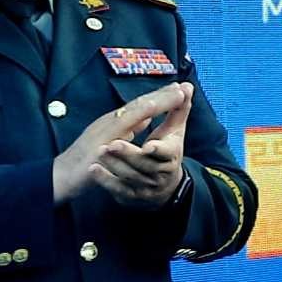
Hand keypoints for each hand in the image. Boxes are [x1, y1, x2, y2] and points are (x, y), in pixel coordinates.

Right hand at [52, 82, 190, 204]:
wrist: (60, 176)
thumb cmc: (87, 157)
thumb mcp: (111, 140)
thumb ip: (129, 127)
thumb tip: (146, 117)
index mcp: (114, 121)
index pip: (141, 105)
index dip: (160, 96)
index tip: (180, 88)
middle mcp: (109, 122)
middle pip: (139, 104)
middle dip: (162, 95)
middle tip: (182, 87)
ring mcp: (103, 133)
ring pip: (131, 113)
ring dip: (153, 103)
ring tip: (172, 96)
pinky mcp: (98, 147)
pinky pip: (117, 132)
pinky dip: (131, 122)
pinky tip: (145, 117)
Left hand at [90, 82, 192, 208]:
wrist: (162, 186)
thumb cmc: (167, 152)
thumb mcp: (175, 132)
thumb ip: (178, 109)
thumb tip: (187, 86)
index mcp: (172, 155)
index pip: (167, 152)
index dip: (158, 149)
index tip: (147, 146)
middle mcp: (160, 173)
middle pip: (144, 164)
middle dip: (128, 154)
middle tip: (112, 144)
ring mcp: (145, 186)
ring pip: (130, 176)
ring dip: (114, 165)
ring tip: (100, 151)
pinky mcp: (131, 195)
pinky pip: (117, 189)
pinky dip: (105, 180)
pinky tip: (94, 170)